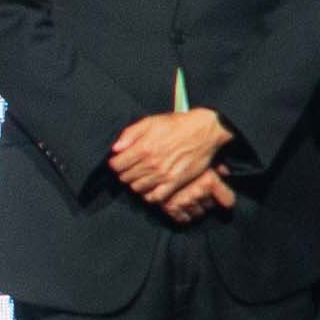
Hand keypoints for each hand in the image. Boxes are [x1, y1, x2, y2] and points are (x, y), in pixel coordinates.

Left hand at [112, 107, 232, 213]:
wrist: (204, 131)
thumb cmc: (178, 124)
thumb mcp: (151, 121)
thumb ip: (130, 134)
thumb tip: (115, 148)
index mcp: (143, 148)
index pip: (116, 165)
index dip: (115, 163)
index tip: (120, 161)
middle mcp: (151, 164)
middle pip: (125, 178)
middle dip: (125, 172)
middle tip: (131, 167)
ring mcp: (163, 175)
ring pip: (137, 188)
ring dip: (135, 183)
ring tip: (141, 175)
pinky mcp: (175, 183)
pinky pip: (155, 197)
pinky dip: (149, 195)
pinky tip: (150, 187)